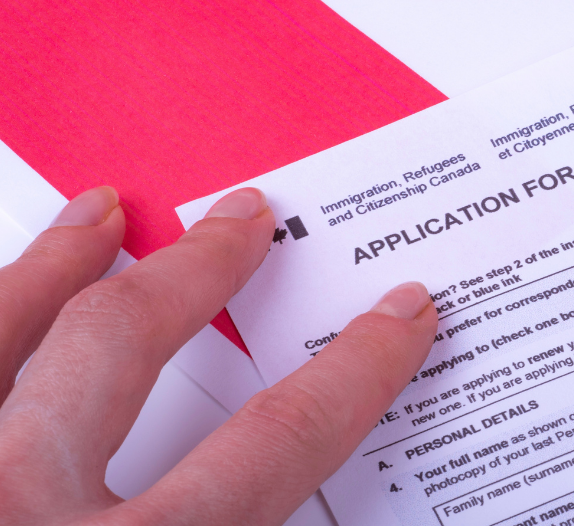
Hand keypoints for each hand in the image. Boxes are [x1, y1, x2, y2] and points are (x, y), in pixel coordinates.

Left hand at [0, 187, 436, 524]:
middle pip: (122, 347)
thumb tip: (312, 501)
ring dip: (53, 269)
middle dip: (196, 271)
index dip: (351, 372)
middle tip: (245, 219)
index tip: (395, 321)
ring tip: (96, 216)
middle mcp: (32, 512)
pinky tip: (10, 297)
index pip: (278, 442)